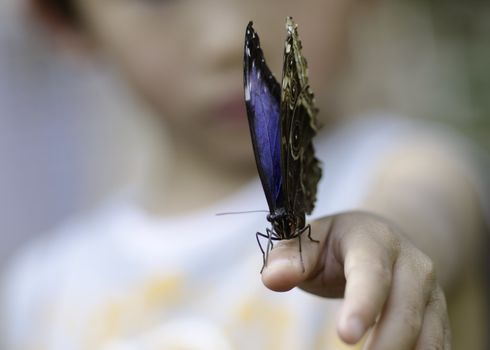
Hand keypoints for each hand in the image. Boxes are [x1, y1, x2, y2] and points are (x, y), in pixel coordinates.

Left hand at [261, 211, 450, 349]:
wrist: (381, 239)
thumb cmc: (338, 245)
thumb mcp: (312, 240)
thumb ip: (291, 256)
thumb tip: (272, 277)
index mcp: (375, 240)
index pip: (372, 273)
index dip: (362, 304)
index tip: (345, 335)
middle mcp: (412, 265)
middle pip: (406, 310)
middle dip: (385, 345)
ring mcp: (430, 292)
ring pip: (429, 334)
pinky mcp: (437, 315)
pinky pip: (437, 345)